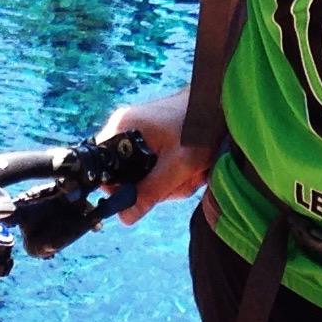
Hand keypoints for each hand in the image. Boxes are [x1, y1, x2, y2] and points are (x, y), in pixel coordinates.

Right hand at [103, 89, 213, 223]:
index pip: (100, 166)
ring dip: (168, 182)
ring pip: (143, 173)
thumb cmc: (200, 127)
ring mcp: (139, 131)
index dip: (117, 188)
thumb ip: (150, 192)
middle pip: (124, 174)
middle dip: (154, 187)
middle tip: (180, 182)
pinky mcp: (153, 136)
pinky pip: (154, 164)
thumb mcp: (178, 165)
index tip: (141, 196)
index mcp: (122, 128)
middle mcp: (125, 127)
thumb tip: (124, 217)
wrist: (221, 104)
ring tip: (193, 172)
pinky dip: (172, 172)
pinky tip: (191, 169)